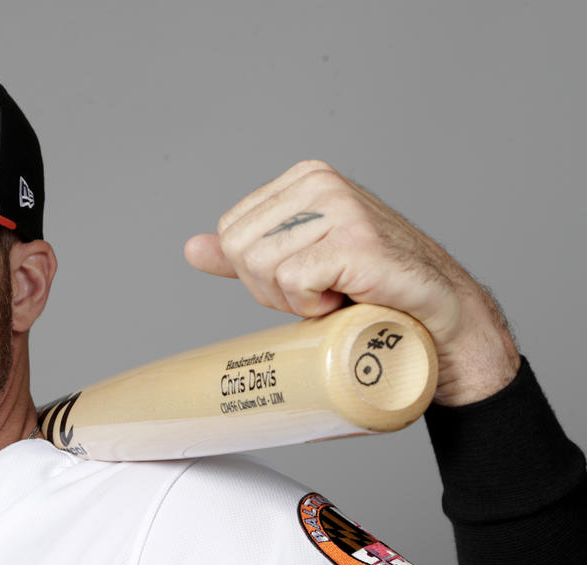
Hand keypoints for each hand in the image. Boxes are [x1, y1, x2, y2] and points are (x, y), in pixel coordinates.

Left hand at [184, 160, 519, 405]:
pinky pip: (291, 280)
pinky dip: (312, 305)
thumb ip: (246, 254)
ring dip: (295, 300)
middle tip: (322, 292)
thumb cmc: (369, 292)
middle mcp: (321, 182)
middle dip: (270, 289)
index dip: (258, 272)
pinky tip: (347, 300)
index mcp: (303, 179)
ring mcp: (341, 207)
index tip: (306, 279)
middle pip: (239, 250)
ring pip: (261, 267)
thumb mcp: (295, 267)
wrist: (437, 320)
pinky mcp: (356, 241)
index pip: (230, 232)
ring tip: (339, 294)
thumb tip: (192, 248)